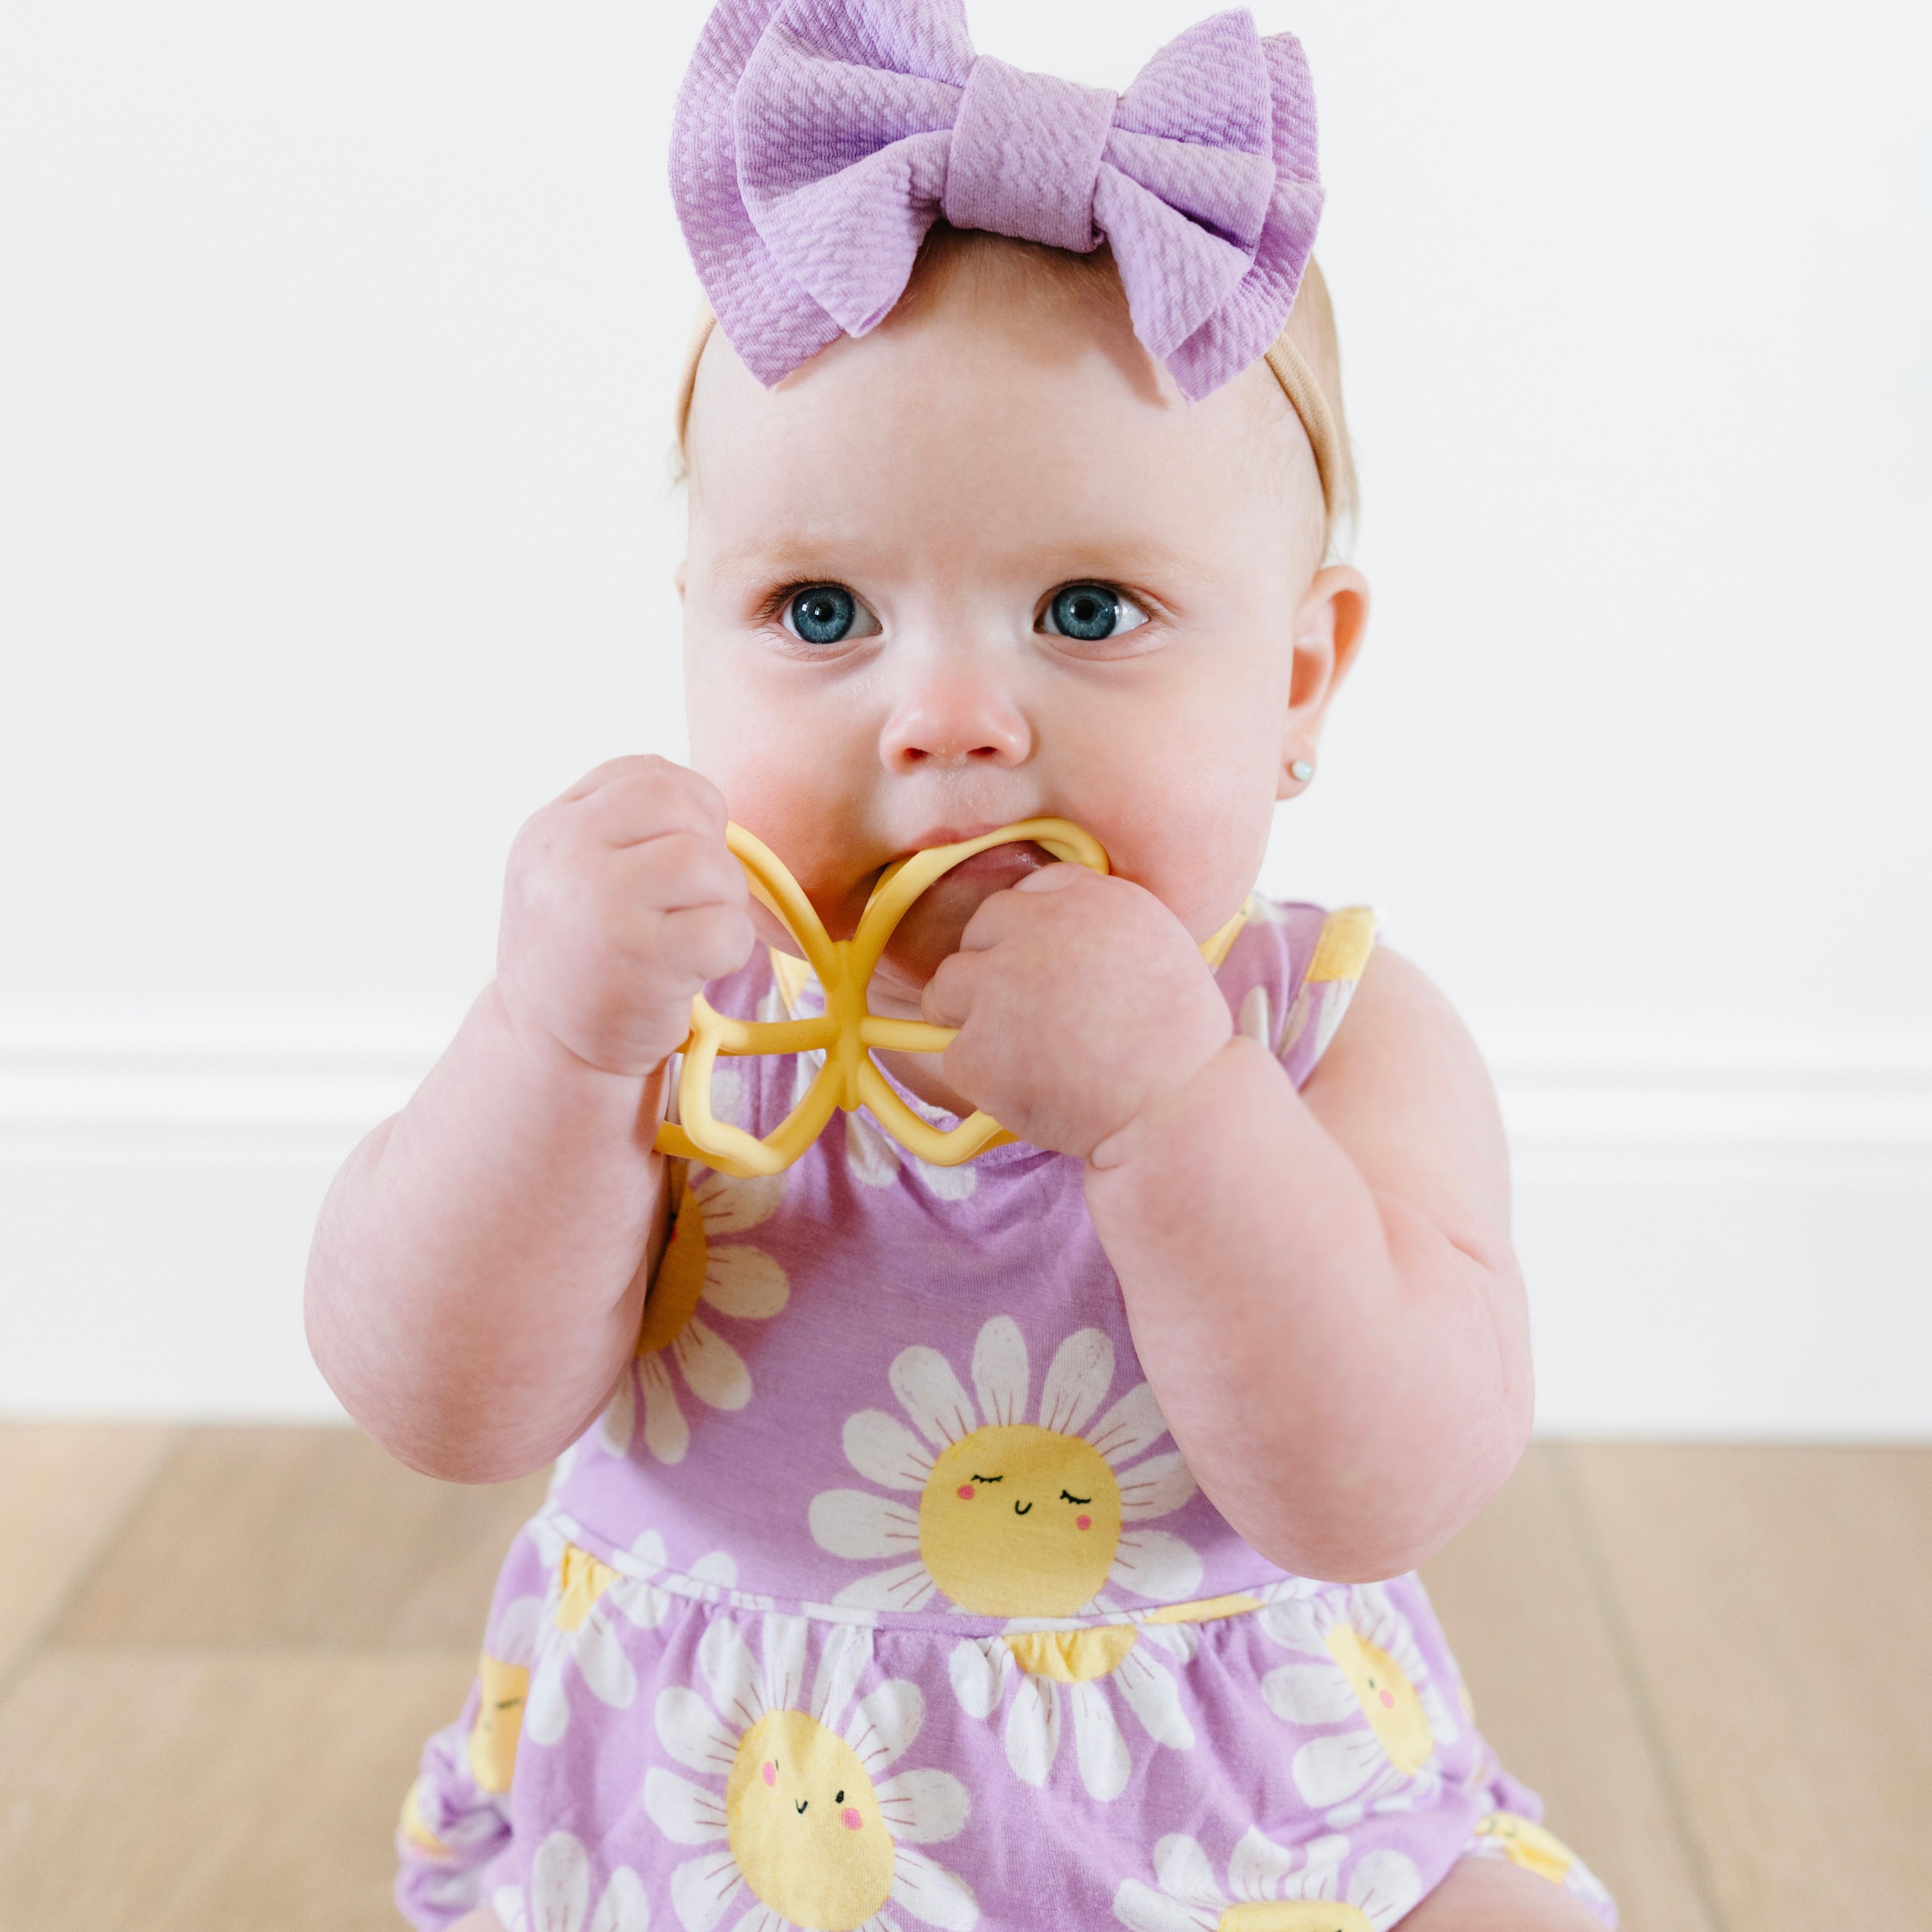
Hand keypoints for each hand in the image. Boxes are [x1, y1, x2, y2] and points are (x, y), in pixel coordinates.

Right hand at [496, 756, 752, 1076]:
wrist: (549, 1051)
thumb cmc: (584, 956)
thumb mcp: (576, 872)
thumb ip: (627, 826)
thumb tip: (711, 809)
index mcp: (553, 827)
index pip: (646, 773)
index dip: (688, 809)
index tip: (677, 858)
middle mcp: (565, 857)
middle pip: (681, 805)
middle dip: (709, 848)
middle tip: (692, 900)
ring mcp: (599, 906)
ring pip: (710, 864)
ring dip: (723, 903)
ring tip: (691, 937)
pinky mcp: (641, 961)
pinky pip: (727, 928)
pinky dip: (730, 950)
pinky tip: (695, 970)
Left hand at [921, 866, 1233, 1159]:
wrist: (1178, 1110)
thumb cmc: (1181, 1044)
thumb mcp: (1159, 950)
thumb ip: (1099, 931)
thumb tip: (1052, 937)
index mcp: (1091, 899)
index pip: (1031, 890)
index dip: (1029, 930)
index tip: (1041, 963)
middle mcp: (1037, 930)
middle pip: (981, 927)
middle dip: (991, 966)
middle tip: (1021, 1012)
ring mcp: (999, 987)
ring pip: (946, 986)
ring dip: (969, 1014)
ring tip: (1019, 1053)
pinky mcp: (976, 1048)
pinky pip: (955, 1055)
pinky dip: (982, 1077)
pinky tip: (1030, 1089)